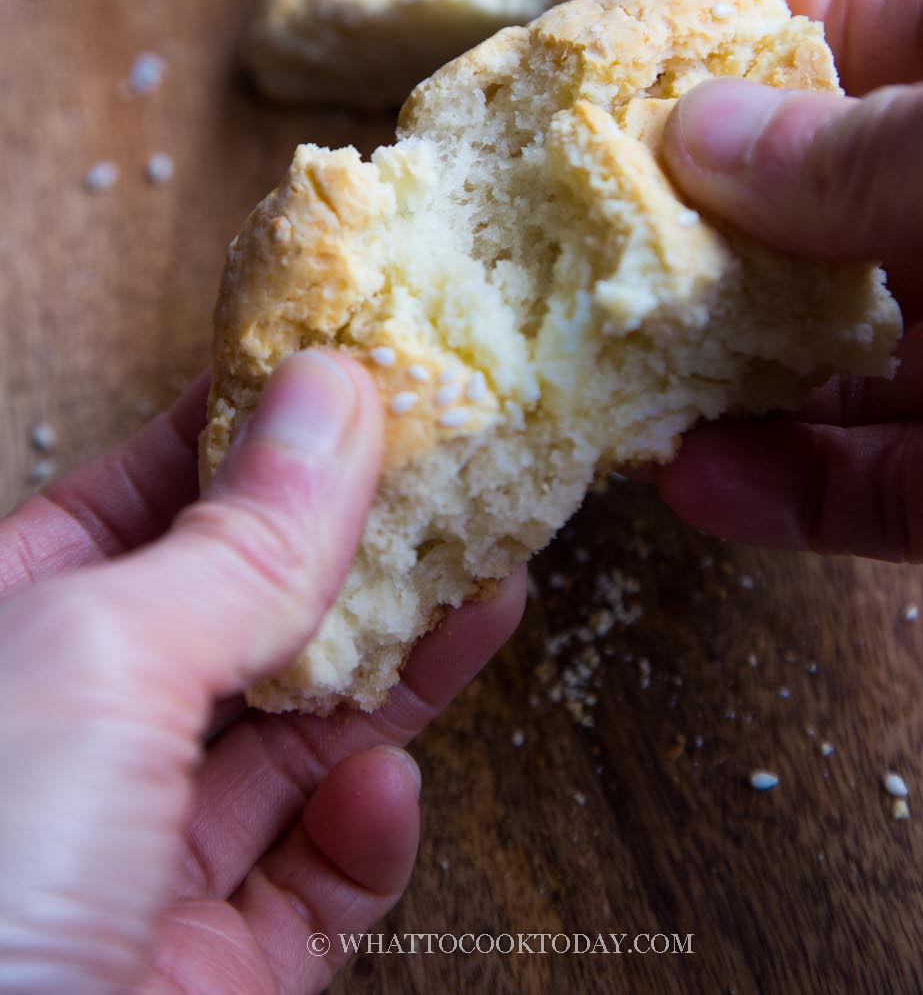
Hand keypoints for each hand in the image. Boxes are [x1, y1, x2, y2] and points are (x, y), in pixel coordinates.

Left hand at [0, 350, 524, 994]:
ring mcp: (140, 861)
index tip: (357, 375)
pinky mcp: (209, 974)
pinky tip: (385, 782)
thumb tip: (330, 395)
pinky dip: (367, 829)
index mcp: (8, 636)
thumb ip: (234, 539)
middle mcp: (72, 741)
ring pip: (299, 735)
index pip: (144, 496)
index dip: (251, 429)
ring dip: (398, 666)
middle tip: (459, 476)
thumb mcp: (100, 663)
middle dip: (356, 547)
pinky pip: (314, 881)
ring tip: (487, 586)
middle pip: (243, 612)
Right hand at [657, 0, 922, 560]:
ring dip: (735, 373)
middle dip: (722, 225)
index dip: (760, 36)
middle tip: (589, 238)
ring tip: (613, 376)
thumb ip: (866, 147)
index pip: (891, 25)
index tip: (625, 64)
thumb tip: (697, 133)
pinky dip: (801, 494)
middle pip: (849, 208)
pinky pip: (900, 493)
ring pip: (857, 362)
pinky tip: (701, 484)